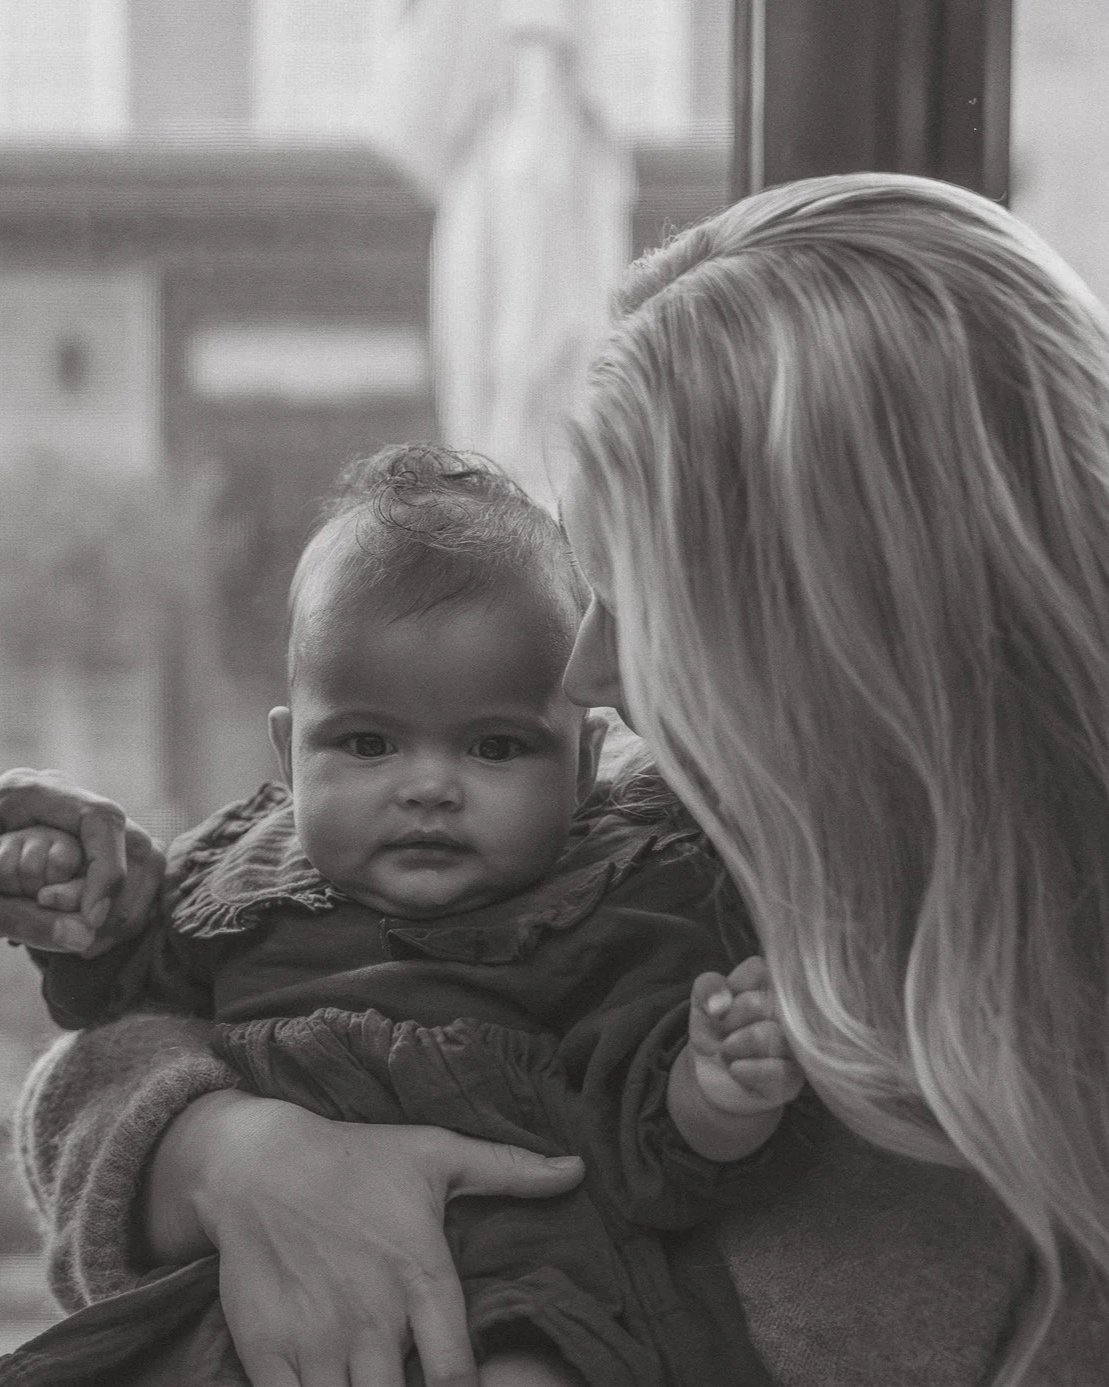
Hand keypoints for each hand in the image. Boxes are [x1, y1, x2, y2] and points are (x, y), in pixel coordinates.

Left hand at [0, 767, 163, 953]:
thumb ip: (20, 916)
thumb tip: (83, 938)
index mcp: (30, 791)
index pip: (101, 819)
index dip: (109, 871)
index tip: (91, 920)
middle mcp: (62, 800)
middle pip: (131, 838)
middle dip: (121, 896)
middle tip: (89, 942)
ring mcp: (75, 824)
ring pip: (139, 857)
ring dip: (125, 906)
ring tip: (87, 944)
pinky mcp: (82, 851)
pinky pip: (124, 874)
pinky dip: (115, 909)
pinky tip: (85, 936)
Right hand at [144, 1092, 584, 1386]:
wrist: (257, 1162)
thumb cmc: (358, 1158)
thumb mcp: (436, 1154)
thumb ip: (509, 1171)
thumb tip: (578, 1170)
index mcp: (420, 1275)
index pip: (457, 1376)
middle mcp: (371, 1317)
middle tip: (414, 1380)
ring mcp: (316, 1340)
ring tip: (378, 1381)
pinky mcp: (267, 1352)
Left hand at [688, 956, 804, 1115]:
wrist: (715, 1080)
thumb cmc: (715, 1033)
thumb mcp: (703, 1004)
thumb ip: (708, 987)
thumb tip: (720, 1003)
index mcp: (771, 985)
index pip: (758, 969)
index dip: (734, 988)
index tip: (723, 1007)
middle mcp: (791, 1010)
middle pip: (765, 1003)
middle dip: (733, 1019)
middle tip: (723, 1031)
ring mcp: (797, 1044)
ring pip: (776, 1036)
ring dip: (742, 1043)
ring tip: (728, 1051)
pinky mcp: (795, 1077)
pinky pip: (780, 1071)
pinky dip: (750, 1070)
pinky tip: (737, 1070)